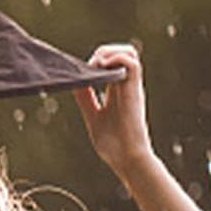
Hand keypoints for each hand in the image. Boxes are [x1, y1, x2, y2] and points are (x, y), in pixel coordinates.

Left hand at [73, 44, 154, 172]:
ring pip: (128, 52)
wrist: (127, 158)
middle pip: (121, 52)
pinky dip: (115, 59)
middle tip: (89, 68)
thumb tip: (76, 81)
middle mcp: (126, 85)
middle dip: (102, 52)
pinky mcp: (134, 90)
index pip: (112, 63)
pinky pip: (131, 62)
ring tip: (96, 66)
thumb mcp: (93, 117)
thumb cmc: (113, 145)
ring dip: (110, 53)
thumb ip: (86, 99)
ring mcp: (131, 86)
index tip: (82, 73)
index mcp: (117, 91)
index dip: (97, 60)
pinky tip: (102, 69)